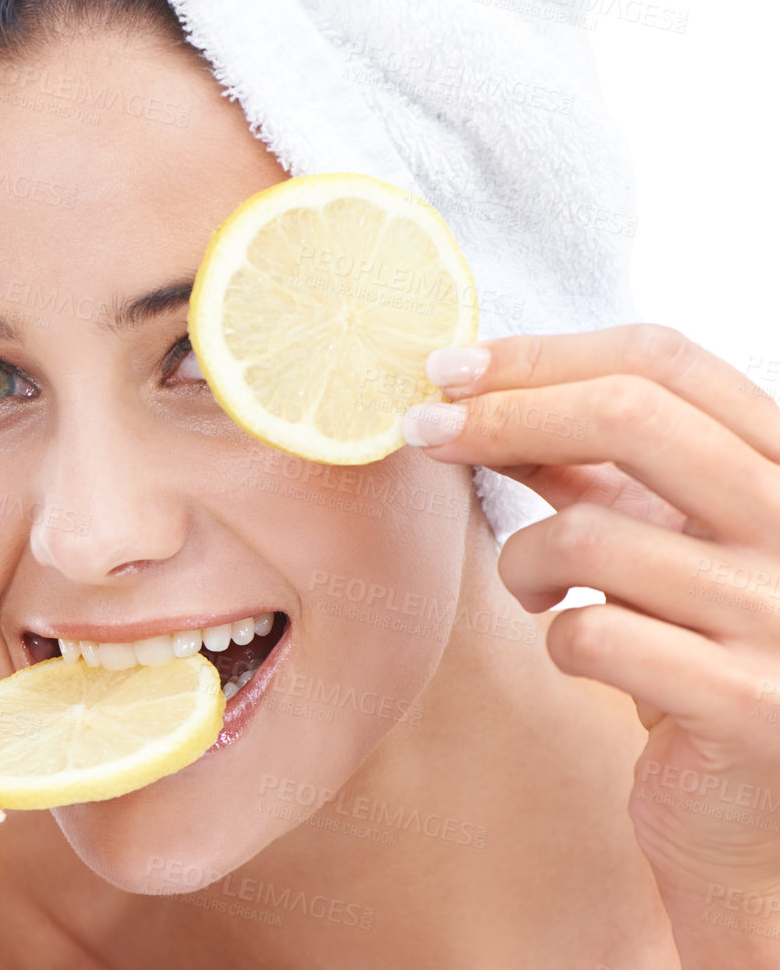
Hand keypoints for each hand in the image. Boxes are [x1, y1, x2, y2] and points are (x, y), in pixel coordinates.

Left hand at [402, 324, 779, 964]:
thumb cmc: (690, 648)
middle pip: (631, 415)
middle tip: (420, 431)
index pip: (663, 358)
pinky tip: (575, 651)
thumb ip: (584, 461)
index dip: (539, 354)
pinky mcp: (747, 708)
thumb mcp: (651, 532)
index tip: (444, 367)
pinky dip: (555, 638)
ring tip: (532, 588)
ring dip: (522, 559)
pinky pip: (592, 635)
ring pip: (590, 533)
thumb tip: (469, 385)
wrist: (748, 813)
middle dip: (501, 414)